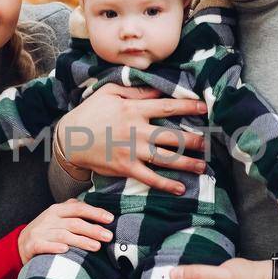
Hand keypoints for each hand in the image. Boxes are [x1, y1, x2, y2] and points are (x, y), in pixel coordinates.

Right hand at [18, 200, 114, 261]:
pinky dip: (55, 247)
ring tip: (96, 247)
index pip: (79, 208)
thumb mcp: (59, 217)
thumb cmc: (47, 230)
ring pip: (63, 235)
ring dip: (81, 241)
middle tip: (109, 237)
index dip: (95, 212)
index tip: (110, 219)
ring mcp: (40, 232)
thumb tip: (102, 215)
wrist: (21, 243)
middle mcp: (49, 219)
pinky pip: (44, 246)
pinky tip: (66, 251)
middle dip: (93, 229)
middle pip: (74, 223)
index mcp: (58, 210)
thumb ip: (75, 213)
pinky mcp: (32, 245)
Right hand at [54, 86, 207, 196]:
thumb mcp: (109, 92)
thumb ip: (135, 90)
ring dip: (187, 163)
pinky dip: (166, 185)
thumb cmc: (90, 113)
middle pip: (173, 135)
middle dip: (194, 140)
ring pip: (167, 157)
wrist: (69, 139)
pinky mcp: (126, 167)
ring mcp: (132, 150)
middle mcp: (137, 130)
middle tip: (208, 143)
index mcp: (134, 109)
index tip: (204, 107)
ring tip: (202, 167)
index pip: (168, 106)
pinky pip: (150, 178)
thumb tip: (158, 89)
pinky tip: (180, 189)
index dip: (189, 106)